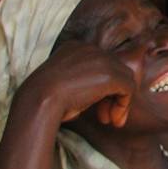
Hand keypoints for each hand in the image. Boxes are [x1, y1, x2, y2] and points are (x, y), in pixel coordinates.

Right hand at [16, 40, 135, 127]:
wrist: (38, 100)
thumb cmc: (43, 99)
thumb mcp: (61, 84)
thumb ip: (80, 82)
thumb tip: (95, 96)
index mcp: (75, 47)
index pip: (99, 65)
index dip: (100, 88)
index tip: (94, 107)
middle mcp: (90, 48)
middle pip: (113, 70)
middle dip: (110, 95)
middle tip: (103, 117)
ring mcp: (101, 59)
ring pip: (124, 78)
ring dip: (119, 102)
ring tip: (109, 120)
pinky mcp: (110, 74)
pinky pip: (129, 88)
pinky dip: (124, 105)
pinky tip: (113, 120)